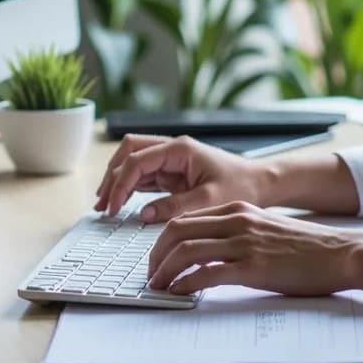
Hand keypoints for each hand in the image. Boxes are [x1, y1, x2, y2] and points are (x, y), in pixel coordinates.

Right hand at [92, 134, 266, 220]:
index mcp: (180, 149)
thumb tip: (143, 213)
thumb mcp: (209, 200)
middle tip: (102, 204)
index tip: (112, 206)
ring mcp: (171, 160)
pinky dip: (130, 188)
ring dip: (117, 181)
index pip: (138, 160)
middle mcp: (172, 150)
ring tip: (104, 205)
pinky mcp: (173, 173)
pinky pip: (144, 176)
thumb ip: (175, 207)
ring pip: (133, 162)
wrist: (261, 183)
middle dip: (112, 176)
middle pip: (129, 152)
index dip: (120, 183)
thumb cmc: (241, 186)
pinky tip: (121, 204)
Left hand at [144, 201, 362, 301]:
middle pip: (177, 231)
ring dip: (164, 271)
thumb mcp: (266, 229)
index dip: (163, 240)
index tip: (156, 258)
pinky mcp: (253, 268)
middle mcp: (237, 221)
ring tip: (158, 287)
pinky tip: (178, 293)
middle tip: (150, 274)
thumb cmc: (307, 247)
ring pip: (186, 251)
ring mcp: (244, 243)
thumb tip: (209, 252)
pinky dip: (185, 284)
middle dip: (155, 254)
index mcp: (238, 210)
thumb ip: (238, 233)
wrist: (340, 253)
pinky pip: (206, 274)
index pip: (186, 218)